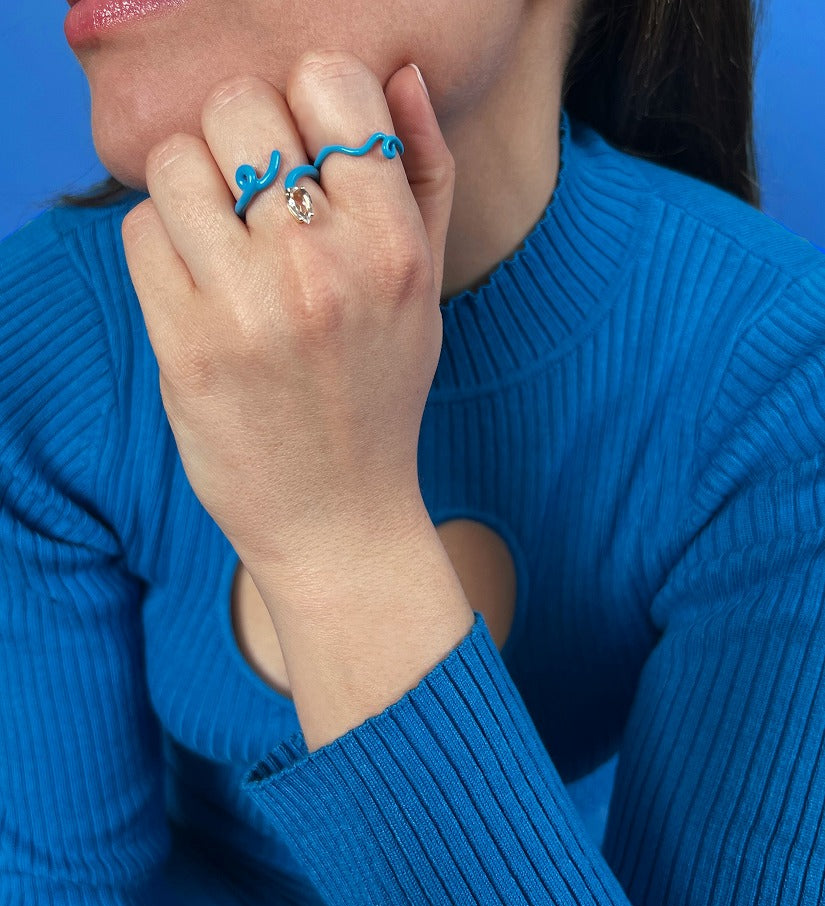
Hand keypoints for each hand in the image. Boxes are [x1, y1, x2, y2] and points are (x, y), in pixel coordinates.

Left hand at [121, 50, 452, 581]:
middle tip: (254, 198)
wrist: (337, 517)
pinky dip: (161, 243)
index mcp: (392, 245)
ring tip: (220, 240)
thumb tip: (401, 75)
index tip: (304, 149)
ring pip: (176, 161)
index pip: (329, 80)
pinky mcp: (186, 347)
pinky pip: (140, 229)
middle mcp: (323, 268)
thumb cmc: (380, 395)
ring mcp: (249, 309)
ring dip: (190, 189)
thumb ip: (423, 176)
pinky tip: (195, 284)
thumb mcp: (424, 289)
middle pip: (238, 106)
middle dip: (239, 140)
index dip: (307, 99)